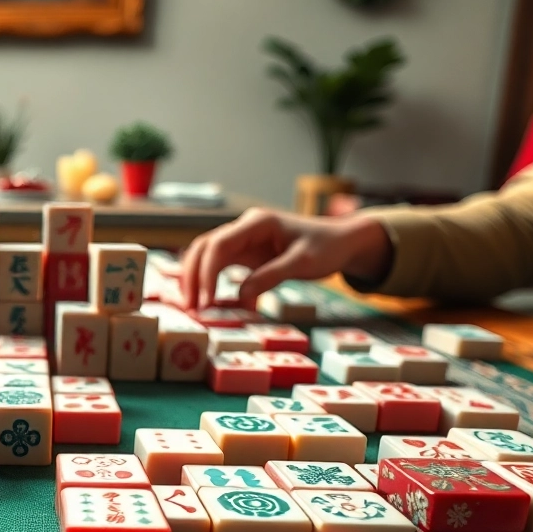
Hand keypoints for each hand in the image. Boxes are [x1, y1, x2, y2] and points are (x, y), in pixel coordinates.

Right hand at [180, 208, 394, 309]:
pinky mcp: (247, 255)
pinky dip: (215, 286)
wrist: (341, 242)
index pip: (219, 244)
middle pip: (204, 248)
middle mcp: (244, 229)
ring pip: (208, 257)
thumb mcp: (303, 263)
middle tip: (191, 307)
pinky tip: (218, 307)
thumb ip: (272, 276)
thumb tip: (242, 295)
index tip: (208, 301)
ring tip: (196, 308)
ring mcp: (244, 241)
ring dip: (198, 281)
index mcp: (257, 223)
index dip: (207, 272)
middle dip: (193, 277)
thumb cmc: (326, 247)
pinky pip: (222, 268)